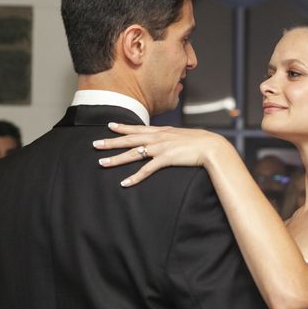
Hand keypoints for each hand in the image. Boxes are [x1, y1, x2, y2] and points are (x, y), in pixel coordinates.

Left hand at [93, 123, 225, 185]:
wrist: (212, 146)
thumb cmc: (202, 142)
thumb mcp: (184, 136)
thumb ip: (173, 137)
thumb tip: (170, 139)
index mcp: (162, 131)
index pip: (138, 128)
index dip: (123, 127)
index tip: (110, 125)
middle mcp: (158, 137)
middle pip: (129, 139)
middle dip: (111, 142)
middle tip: (95, 144)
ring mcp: (160, 148)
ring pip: (133, 153)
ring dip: (116, 159)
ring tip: (101, 162)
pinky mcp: (165, 159)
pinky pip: (146, 170)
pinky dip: (135, 177)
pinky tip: (124, 183)